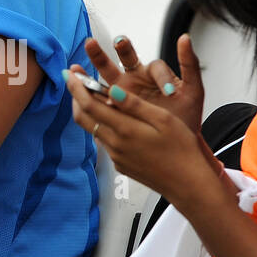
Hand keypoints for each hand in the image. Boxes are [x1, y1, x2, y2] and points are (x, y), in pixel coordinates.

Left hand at [64, 70, 226, 208]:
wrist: (187, 183)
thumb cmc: (182, 149)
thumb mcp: (162, 119)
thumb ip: (134, 105)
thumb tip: (111, 89)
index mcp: (125, 130)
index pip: (89, 105)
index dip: (76, 87)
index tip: (69, 73)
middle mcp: (115, 145)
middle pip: (83, 118)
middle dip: (75, 97)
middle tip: (74, 80)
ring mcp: (116, 157)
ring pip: (92, 129)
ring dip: (87, 111)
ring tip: (91, 94)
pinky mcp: (121, 164)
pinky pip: (104, 141)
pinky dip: (101, 125)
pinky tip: (112, 118)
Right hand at [74, 34, 204, 130]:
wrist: (176, 143)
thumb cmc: (185, 115)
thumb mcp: (193, 91)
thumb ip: (190, 64)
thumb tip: (185, 37)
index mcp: (155, 73)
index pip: (156, 67)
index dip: (162, 78)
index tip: (169, 93)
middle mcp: (137, 77)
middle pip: (126, 57)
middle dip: (121, 48)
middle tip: (119, 42)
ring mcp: (122, 90)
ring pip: (108, 72)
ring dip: (98, 61)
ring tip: (88, 54)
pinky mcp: (113, 104)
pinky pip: (101, 97)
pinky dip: (94, 94)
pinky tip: (88, 94)